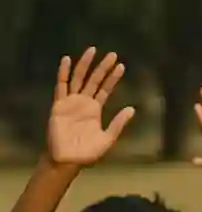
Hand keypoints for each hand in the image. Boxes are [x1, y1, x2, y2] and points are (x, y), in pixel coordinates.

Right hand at [45, 48, 136, 167]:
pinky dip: (63, 73)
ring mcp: (70, 102)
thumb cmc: (87, 153)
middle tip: (112, 54)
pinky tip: (66, 60)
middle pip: (94, 80)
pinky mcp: (59, 105)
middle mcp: (83, 103)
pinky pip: (61, 86)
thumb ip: (118, 123)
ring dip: (84, 65)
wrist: (67, 161)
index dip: (113, 78)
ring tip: (92, 50)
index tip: (121, 65)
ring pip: (78, 79)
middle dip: (102, 67)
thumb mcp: (108, 138)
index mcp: (95, 110)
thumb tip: (132, 108)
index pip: (105, 89)